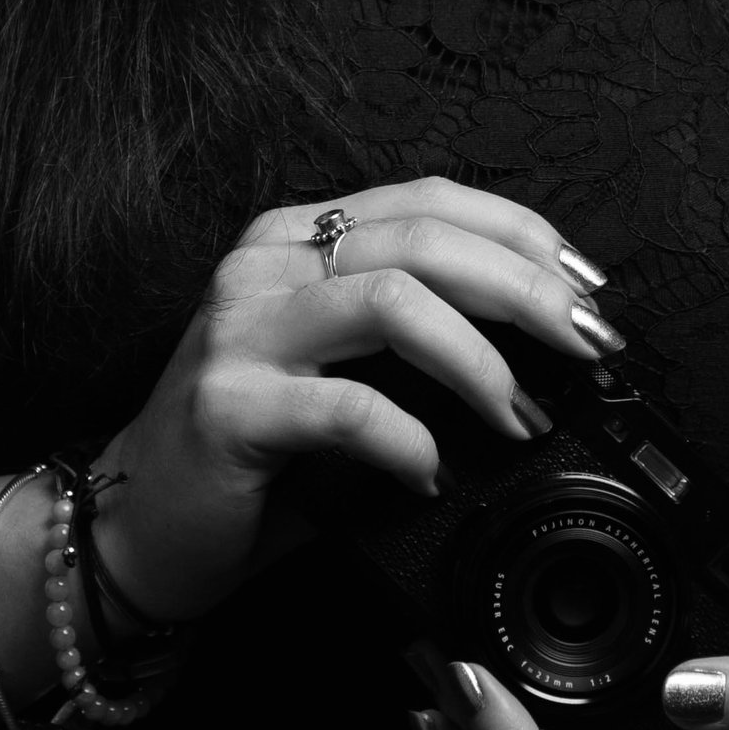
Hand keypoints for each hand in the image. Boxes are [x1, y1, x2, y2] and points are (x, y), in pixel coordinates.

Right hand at [90, 179, 618, 626]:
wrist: (138, 530)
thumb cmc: (255, 454)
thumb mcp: (339, 368)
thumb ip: (414, 334)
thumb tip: (549, 347)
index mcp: (295, 237)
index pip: (430, 199)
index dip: (523, 234)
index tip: (590, 288)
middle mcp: (263, 265)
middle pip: (424, 240)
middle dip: (528, 291)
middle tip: (589, 346)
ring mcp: (240, 331)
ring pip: (392, 302)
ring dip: (481, 361)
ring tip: (521, 417)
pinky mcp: (227, 405)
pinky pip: (346, 408)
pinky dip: (411, 440)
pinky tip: (432, 472)